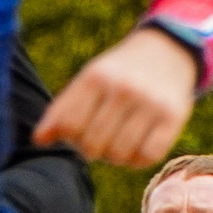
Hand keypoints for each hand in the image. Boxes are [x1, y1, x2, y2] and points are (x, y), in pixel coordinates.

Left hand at [32, 27, 198, 167]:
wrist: (167, 52)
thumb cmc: (118, 73)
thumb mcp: (89, 80)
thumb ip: (62, 109)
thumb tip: (39, 141)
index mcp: (96, 77)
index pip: (70, 126)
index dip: (70, 138)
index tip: (78, 134)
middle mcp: (123, 89)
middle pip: (93, 145)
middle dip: (92, 150)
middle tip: (99, 141)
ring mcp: (150, 103)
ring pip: (120, 154)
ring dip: (115, 157)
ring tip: (117, 144)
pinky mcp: (173, 117)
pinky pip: (148, 156)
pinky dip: (138, 159)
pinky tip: (136, 148)